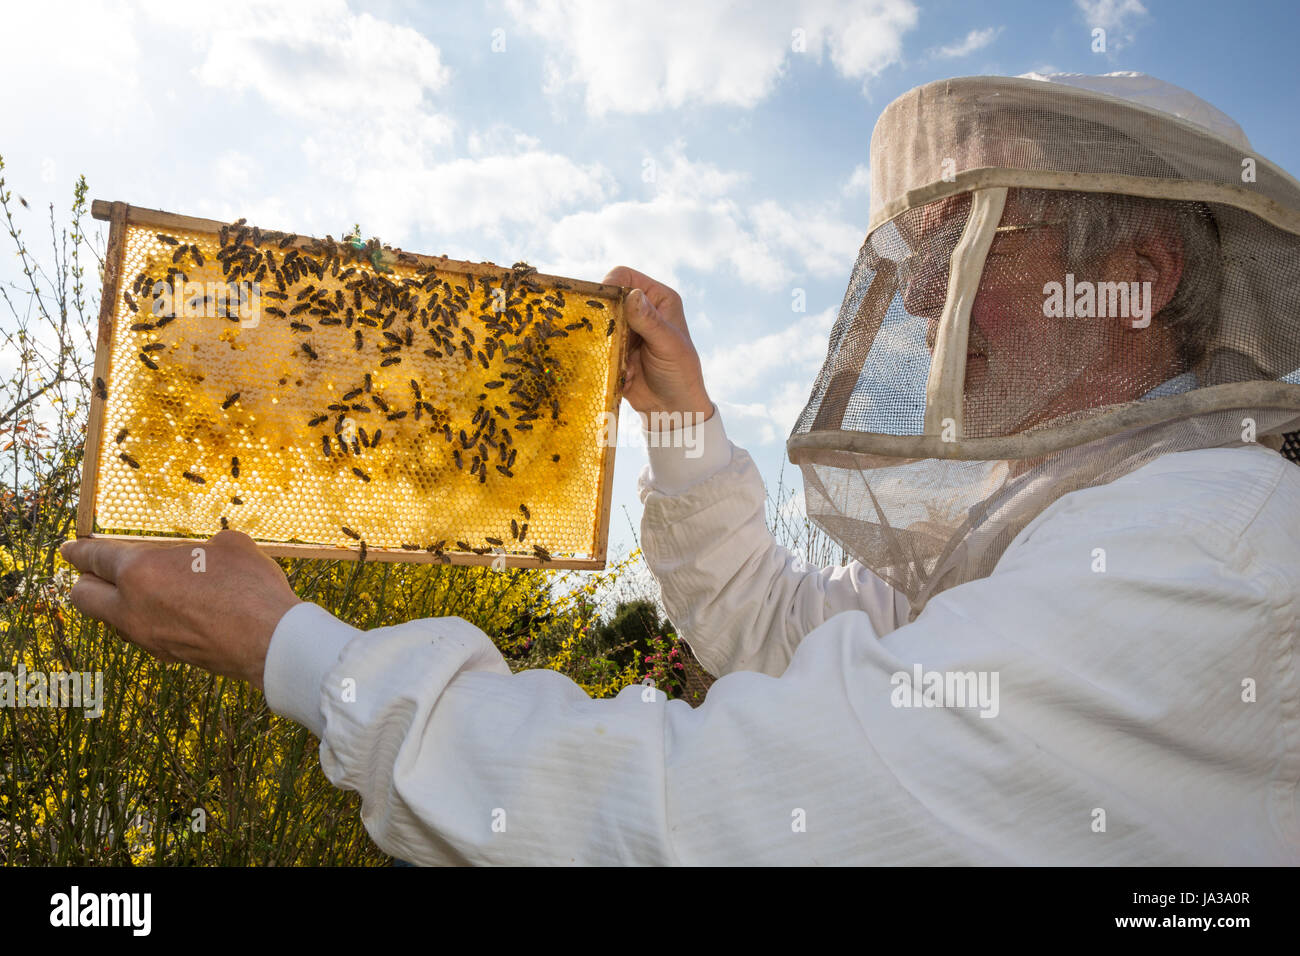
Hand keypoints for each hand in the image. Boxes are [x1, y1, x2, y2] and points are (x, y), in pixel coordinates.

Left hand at [60, 531, 303, 689]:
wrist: (271, 642)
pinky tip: (174, 613)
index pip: (93, 559)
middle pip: (82, 597)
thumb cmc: (250, 587)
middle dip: (84, 581)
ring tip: (142, 592)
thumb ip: (201, 547)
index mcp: (140, 572)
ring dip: (117, 604)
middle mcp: (132, 607)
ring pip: (111, 620)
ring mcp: (147, 637)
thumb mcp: (230, 546)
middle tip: (95, 572)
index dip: (77, 552)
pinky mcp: (166, 656)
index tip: (68, 550)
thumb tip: (205, 552)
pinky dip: (146, 621)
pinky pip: (142, 634)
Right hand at [602, 266, 712, 428]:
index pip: (625, 277)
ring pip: (598, 325)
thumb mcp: (668, 345)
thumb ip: (649, 321)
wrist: (673, 409)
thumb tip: (632, 295)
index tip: (602, 305)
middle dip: (604, 318)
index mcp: (658, 299)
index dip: (610, 285)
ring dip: (605, 343)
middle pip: (607, 300)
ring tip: (621, 360)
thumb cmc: (680, 373)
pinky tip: (625, 375)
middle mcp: (640, 310)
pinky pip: (596, 347)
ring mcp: (625, 331)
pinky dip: (605, 360)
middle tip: (607, 338)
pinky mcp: (613, 350)